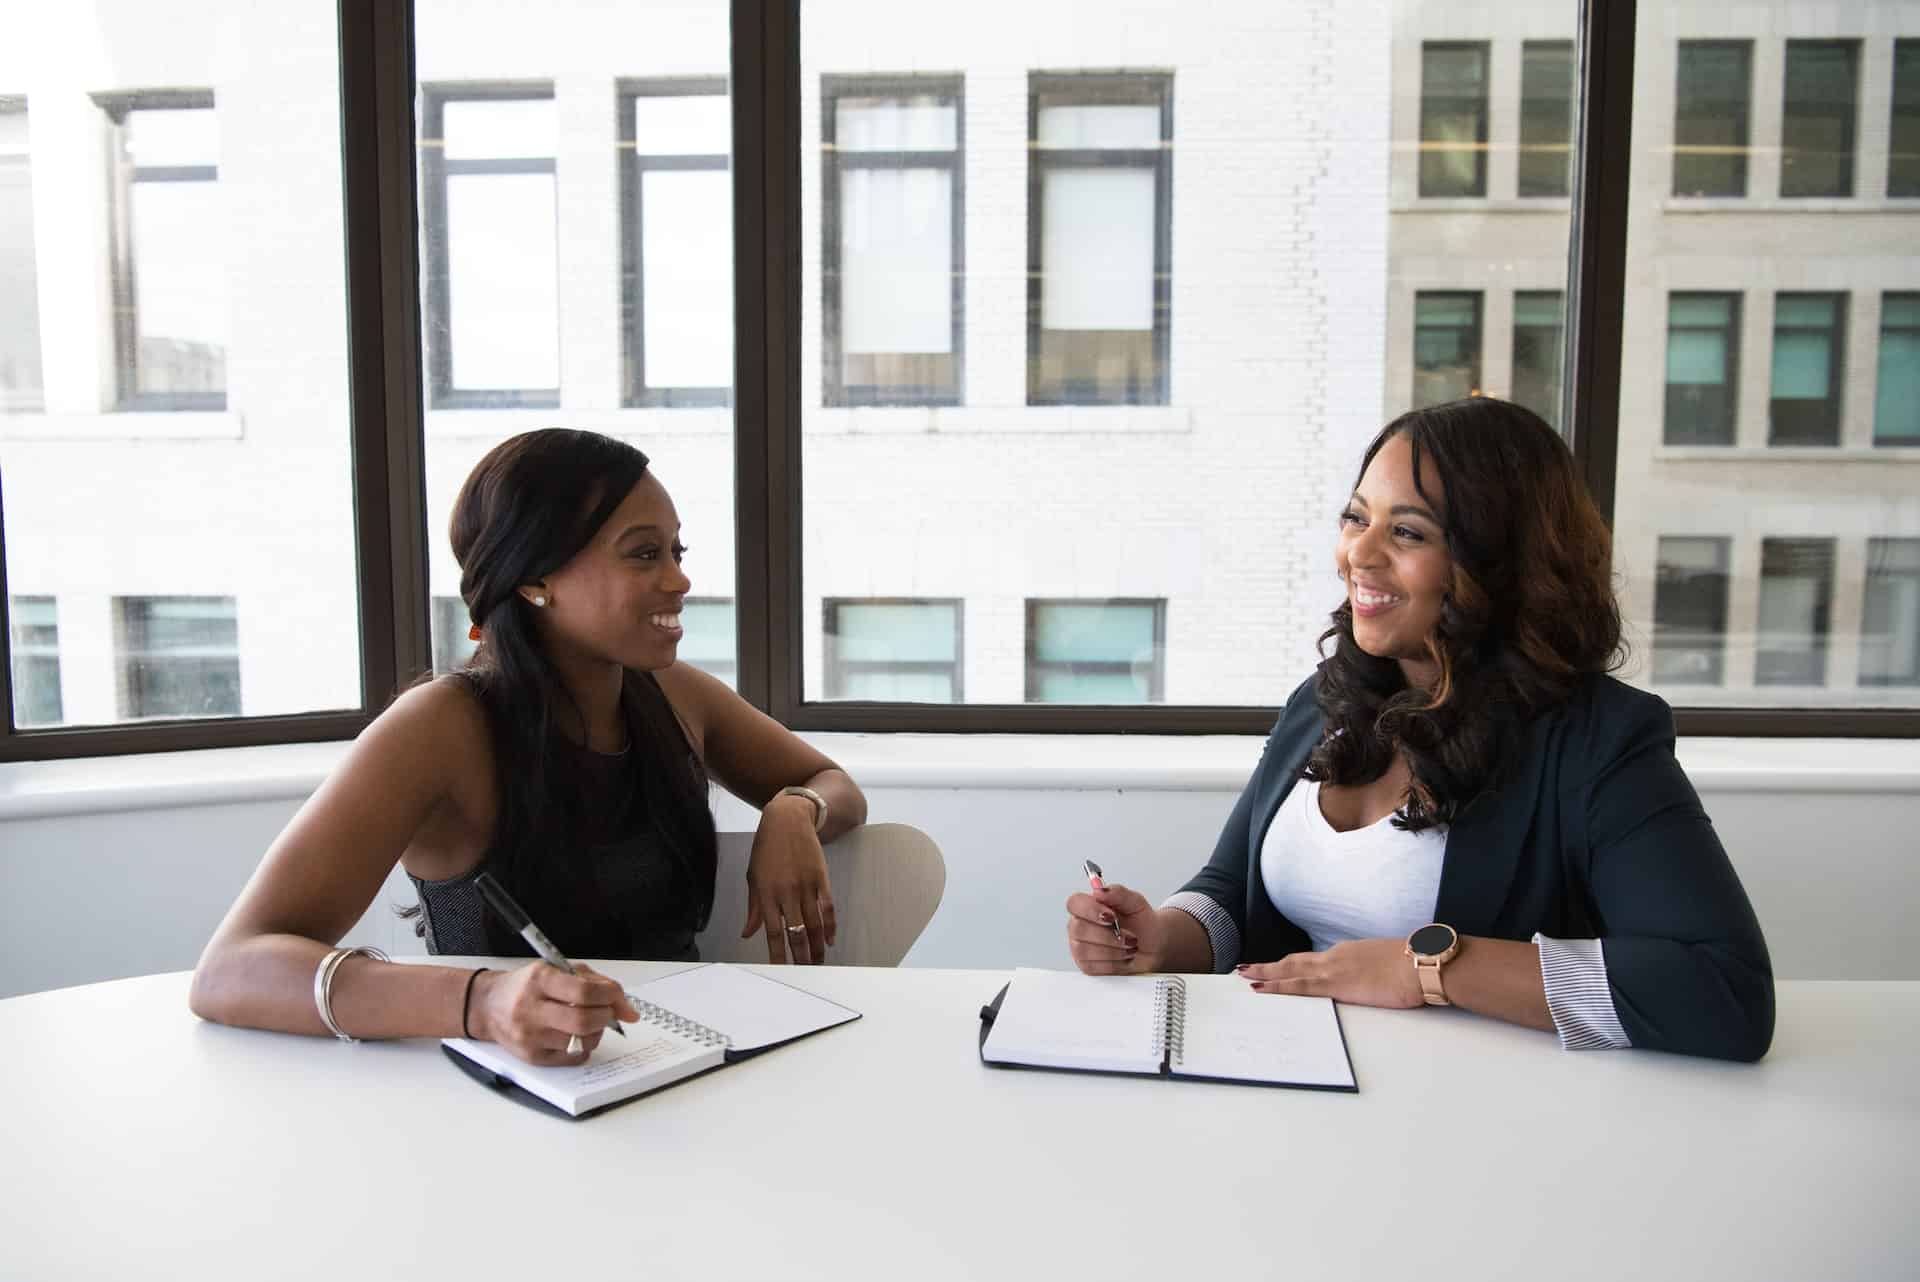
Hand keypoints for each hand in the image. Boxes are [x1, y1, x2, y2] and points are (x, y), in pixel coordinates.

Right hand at [472, 962, 639, 1065]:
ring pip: (579, 1042)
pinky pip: (571, 1058)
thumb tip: (628, 1010)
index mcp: (539, 980)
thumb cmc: (527, 985)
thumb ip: (596, 983)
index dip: (609, 996)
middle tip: (607, 1012)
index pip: (583, 992)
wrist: (488, 1005)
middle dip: (605, 1017)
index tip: (616, 997)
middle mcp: (531, 1009)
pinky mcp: (531, 1057)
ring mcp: (529, 1036)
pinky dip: (583, 1047)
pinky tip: (576, 1035)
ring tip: (589, 1022)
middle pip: (583, 1021)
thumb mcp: (558, 970)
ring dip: (596, 1032)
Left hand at [741, 795, 836, 964]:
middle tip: (805, 973)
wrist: (788, 819)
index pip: (772, 931)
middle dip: (801, 956)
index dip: (777, 954)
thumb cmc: (766, 848)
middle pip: (796, 932)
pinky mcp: (821, 879)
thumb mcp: (753, 876)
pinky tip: (830, 940)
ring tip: (819, 963)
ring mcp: (806, 885)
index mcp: (766, 893)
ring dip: (817, 946)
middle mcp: (787, 892)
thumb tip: (747, 933)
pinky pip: (828, 908)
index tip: (780, 971)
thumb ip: (753, 907)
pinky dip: (830, 926)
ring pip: (814, 924)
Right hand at [1064, 883, 1160, 973]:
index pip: (1075, 903)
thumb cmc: (1142, 924)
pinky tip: (1123, 958)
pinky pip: (1092, 966)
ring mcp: (1081, 946)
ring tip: (1130, 947)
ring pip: (1084, 950)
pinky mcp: (1087, 965)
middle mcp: (1081, 925)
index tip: (1111, 916)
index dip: (1090, 910)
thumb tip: (1100, 890)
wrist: (1154, 946)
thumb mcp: (1136, 903)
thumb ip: (1118, 893)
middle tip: (1129, 936)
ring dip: (1113, 950)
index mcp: (1089, 906)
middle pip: (1078, 929)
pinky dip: (1113, 963)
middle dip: (1108, 935)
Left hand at [1237, 938, 1423, 1007]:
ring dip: (1264, 974)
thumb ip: (1370, 970)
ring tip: (1244, 976)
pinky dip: (1276, 986)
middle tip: (1245, 968)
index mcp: (1346, 953)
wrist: (1422, 963)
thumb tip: (1368, 978)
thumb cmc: (1412, 966)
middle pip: (1293, 961)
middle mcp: (1334, 957)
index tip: (1275, 967)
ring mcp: (1333, 970)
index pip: (1311, 960)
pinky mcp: (1336, 985)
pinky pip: (1298, 986)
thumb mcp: (1385, 966)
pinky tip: (1261, 988)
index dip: (1290, 964)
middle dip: (1268, 966)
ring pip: (1289, 971)